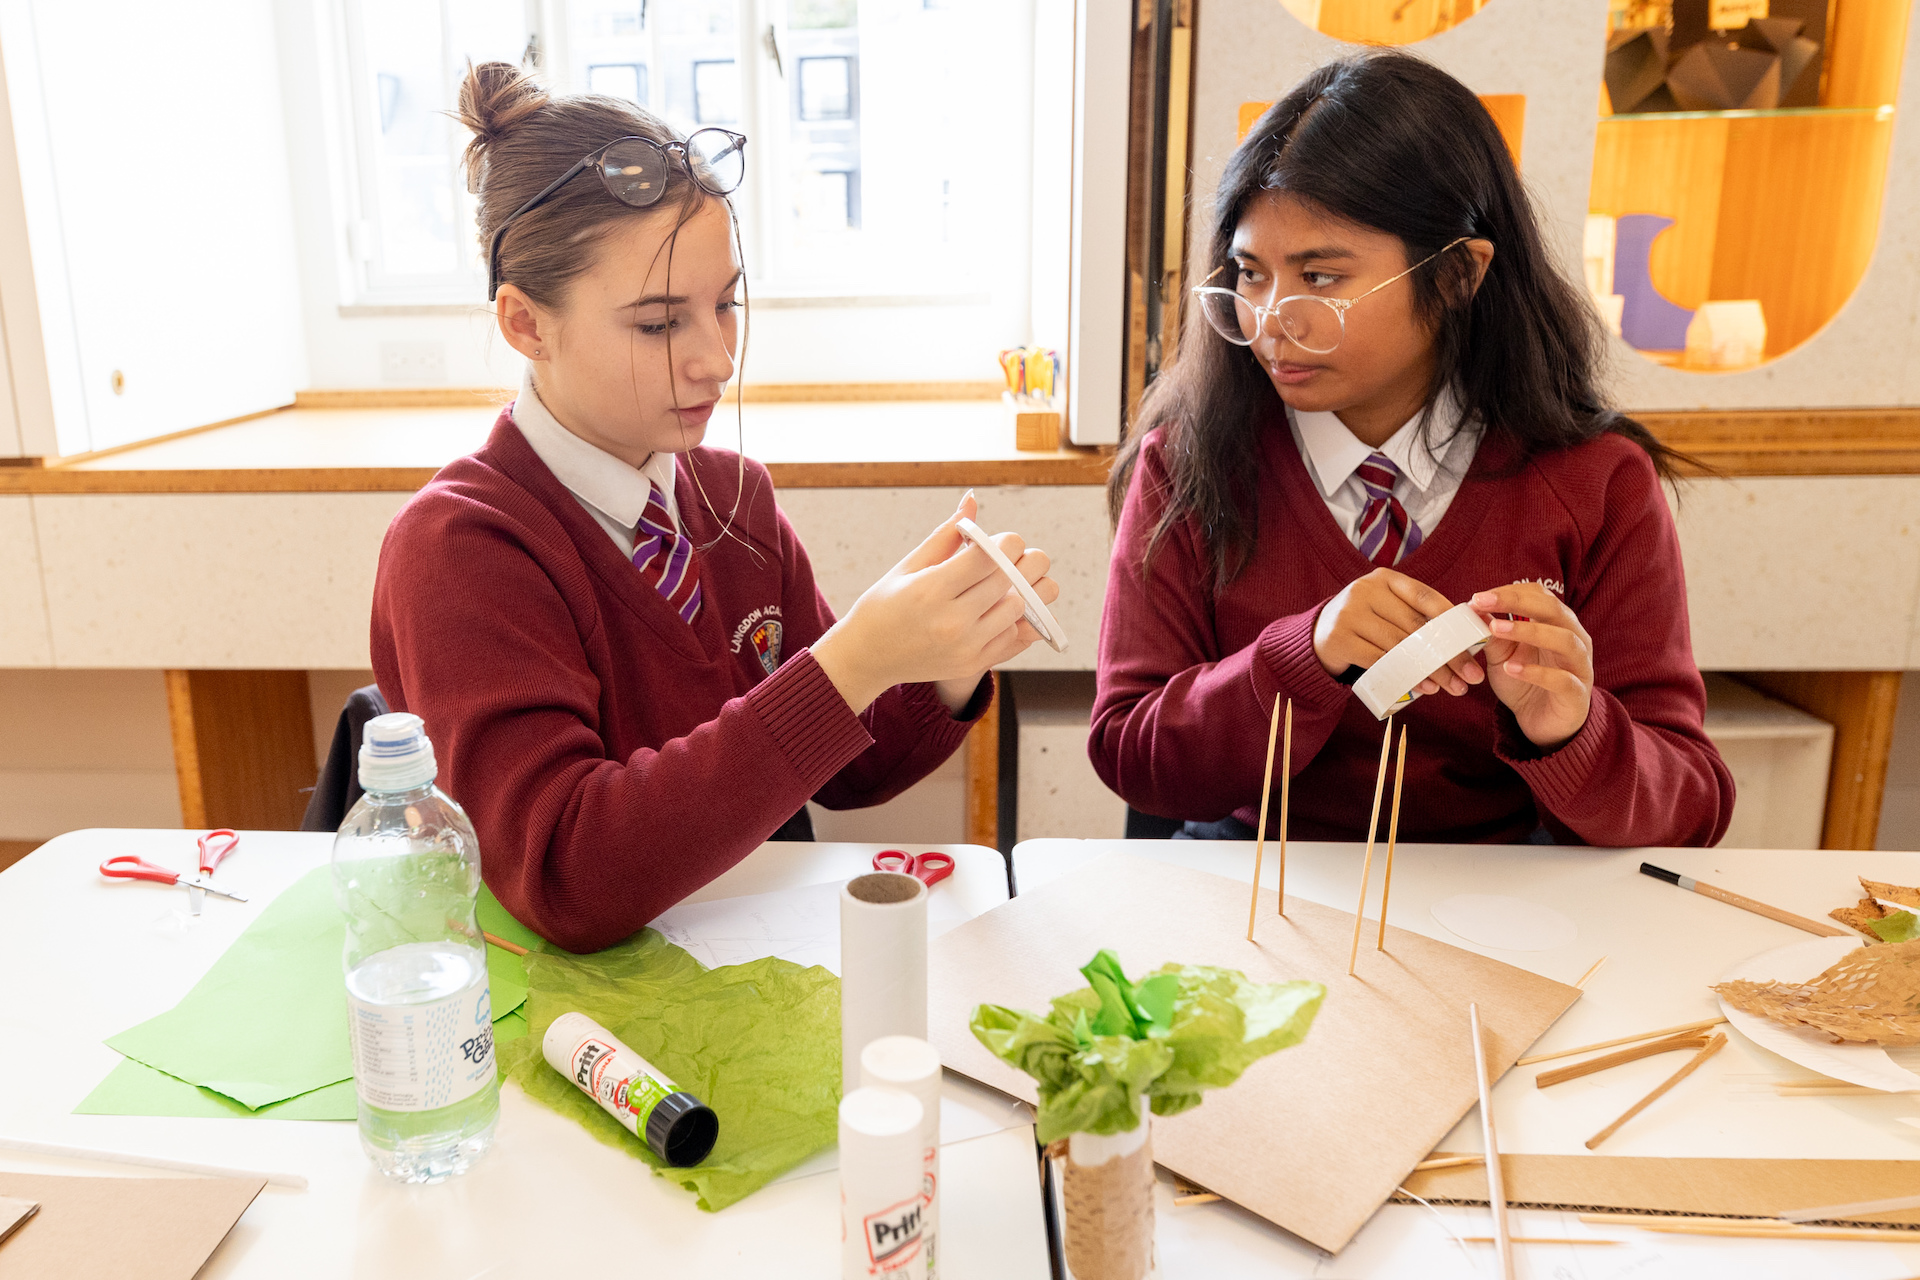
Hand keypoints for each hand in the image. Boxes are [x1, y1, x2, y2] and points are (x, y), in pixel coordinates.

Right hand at [812, 491, 1059, 713]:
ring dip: (1015, 592)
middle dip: (1016, 562)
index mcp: (931, 590)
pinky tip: (994, 610)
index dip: (1005, 543)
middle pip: (1009, 581)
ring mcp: (964, 647)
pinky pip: (1013, 636)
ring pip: (1018, 609)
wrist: (867, 657)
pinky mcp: (972, 664)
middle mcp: (951, 621)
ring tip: (997, 587)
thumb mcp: (907, 566)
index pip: (989, 557)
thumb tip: (972, 500)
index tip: (1002, 541)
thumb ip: (945, 535)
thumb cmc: (884, 605)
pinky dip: (1011, 620)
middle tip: (1008, 558)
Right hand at [1312, 567, 1485, 696]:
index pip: (1426, 597)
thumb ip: (1416, 615)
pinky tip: (1425, 687)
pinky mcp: (1339, 639)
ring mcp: (1349, 614)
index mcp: (1384, 578)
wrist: (1317, 637)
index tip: (1477, 641)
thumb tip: (1468, 635)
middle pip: (1417, 626)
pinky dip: (1406, 676)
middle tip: (1473, 675)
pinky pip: (1381, 661)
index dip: (1453, 619)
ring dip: (1432, 669)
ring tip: (1454, 686)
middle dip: (1449, 653)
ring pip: (1401, 646)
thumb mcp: (1387, 609)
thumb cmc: (1365, 624)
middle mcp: (1365, 590)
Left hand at [1470, 583, 1592, 749]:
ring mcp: (1579, 665)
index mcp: (1557, 624)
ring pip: (1564, 639)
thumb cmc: (1525, 681)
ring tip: (1496, 629)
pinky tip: (1512, 669)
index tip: (1478, 597)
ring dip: (1529, 631)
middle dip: (1517, 602)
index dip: (1510, 592)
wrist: (1543, 723)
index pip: (1539, 595)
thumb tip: (1474, 611)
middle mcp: (1574, 638)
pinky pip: (1563, 680)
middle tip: (1483, 602)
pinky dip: (1537, 673)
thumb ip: (1492, 635)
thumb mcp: (1503, 655)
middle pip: (1553, 609)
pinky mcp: (1577, 694)